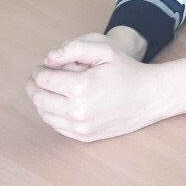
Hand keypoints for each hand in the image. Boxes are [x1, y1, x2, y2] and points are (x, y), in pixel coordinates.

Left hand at [25, 33, 185, 140]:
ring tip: (50, 90)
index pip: (43, 79)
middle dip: (35, 86)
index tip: (42, 67)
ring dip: (42, 101)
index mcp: (80, 87)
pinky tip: (60, 104)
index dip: (39, 71)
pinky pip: (57, 127)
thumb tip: (48, 58)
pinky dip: (53, 115)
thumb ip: (75, 49)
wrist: (151, 97)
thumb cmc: (128, 71)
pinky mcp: (85, 136)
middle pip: (39, 98)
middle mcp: (77, 110)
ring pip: (45, 114)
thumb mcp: (106, 51)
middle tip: (40, 78)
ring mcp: (80, 126)